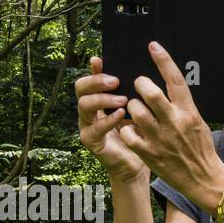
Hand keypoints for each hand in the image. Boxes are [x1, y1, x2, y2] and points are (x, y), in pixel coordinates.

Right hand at [75, 56, 144, 180]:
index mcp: (99, 99)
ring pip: (84, 105)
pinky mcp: (91, 141)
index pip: (91, 78)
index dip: (93, 69)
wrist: (137, 163)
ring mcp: (87, 125)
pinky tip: (120, 115)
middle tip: (115, 81)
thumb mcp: (138, 110)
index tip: (100, 59)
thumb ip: (134, 94)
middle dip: (96, 81)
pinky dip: (107, 120)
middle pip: (81, 88)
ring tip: (122, 99)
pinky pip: (94, 128)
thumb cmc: (138, 134)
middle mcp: (89, 110)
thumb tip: (142, 73)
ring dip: (102, 99)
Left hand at [116, 41, 223, 205]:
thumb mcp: (197, 123)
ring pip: (135, 110)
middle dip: (140, 84)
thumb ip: (182, 106)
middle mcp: (174, 122)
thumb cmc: (200, 150)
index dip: (163, 60)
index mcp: (189, 113)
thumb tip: (169, 87)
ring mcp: (160, 138)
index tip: (153, 46)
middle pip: (149, 92)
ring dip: (131, 107)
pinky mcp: (149, 153)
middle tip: (139, 85)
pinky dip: (127, 129)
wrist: (205, 180)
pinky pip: (128, 133)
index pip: (175, 80)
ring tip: (136, 111)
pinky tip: (132, 131)